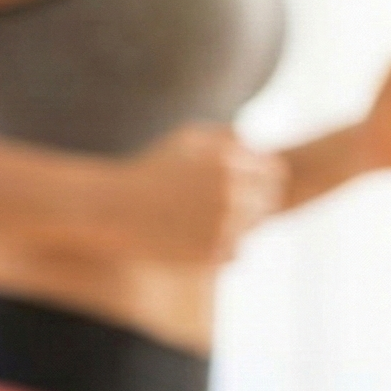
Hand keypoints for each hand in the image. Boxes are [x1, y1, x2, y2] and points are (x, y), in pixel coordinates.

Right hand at [102, 123, 284, 263]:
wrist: (117, 210)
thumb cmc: (152, 171)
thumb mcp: (185, 141)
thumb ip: (224, 137)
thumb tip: (254, 143)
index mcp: (228, 161)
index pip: (274, 172)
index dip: (261, 179)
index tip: (241, 183)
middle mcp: (231, 192)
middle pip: (268, 202)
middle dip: (251, 203)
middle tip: (217, 204)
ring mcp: (224, 225)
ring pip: (254, 229)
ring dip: (237, 226)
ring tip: (201, 219)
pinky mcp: (213, 253)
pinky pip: (237, 251)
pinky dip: (222, 247)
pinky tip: (194, 236)